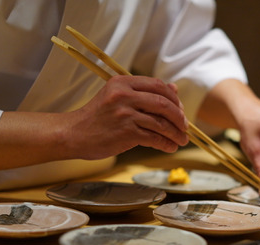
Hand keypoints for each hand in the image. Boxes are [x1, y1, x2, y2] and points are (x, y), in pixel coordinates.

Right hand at [66, 75, 188, 158]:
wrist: (74, 134)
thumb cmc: (97, 117)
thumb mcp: (117, 97)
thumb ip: (144, 93)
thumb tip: (174, 89)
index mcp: (123, 82)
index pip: (158, 85)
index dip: (174, 98)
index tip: (180, 110)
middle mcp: (124, 95)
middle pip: (163, 103)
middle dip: (179, 117)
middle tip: (185, 127)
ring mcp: (125, 114)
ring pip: (161, 122)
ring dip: (175, 133)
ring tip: (181, 140)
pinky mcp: (126, 132)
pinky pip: (154, 137)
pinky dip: (165, 143)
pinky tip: (170, 147)